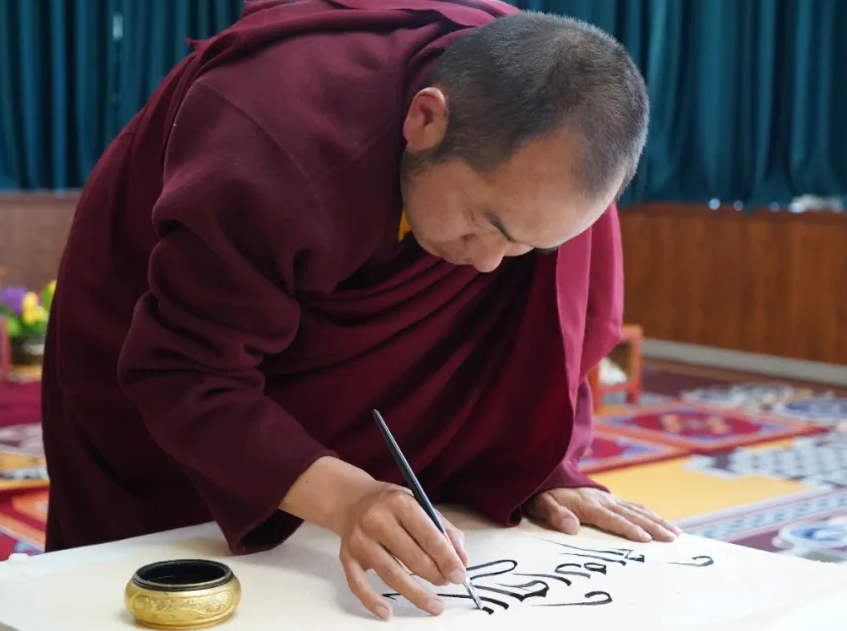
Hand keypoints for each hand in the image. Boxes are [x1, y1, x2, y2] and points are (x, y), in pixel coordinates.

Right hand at [335, 481, 468, 619]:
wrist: (352, 500)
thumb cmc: (391, 505)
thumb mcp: (419, 505)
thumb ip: (444, 530)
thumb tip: (461, 560)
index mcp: (400, 503)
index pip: (428, 535)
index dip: (446, 558)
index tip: (459, 574)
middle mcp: (377, 520)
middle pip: (411, 557)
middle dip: (435, 575)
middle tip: (447, 583)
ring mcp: (360, 540)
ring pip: (391, 574)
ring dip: (415, 593)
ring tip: (434, 604)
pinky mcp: (347, 556)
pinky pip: (358, 584)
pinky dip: (372, 600)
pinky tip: (387, 612)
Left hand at [526, 487, 680, 542]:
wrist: (544, 472)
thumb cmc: (540, 494)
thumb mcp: (541, 504)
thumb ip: (555, 515)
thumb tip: (572, 528)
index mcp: (587, 504)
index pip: (611, 519)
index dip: (628, 529)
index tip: (645, 540)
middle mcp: (601, 499)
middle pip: (631, 514)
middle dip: (653, 527)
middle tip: (672, 539)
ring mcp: (607, 497)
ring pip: (637, 509)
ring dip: (657, 521)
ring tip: (676, 534)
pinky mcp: (609, 498)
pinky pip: (633, 505)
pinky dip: (649, 514)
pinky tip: (660, 521)